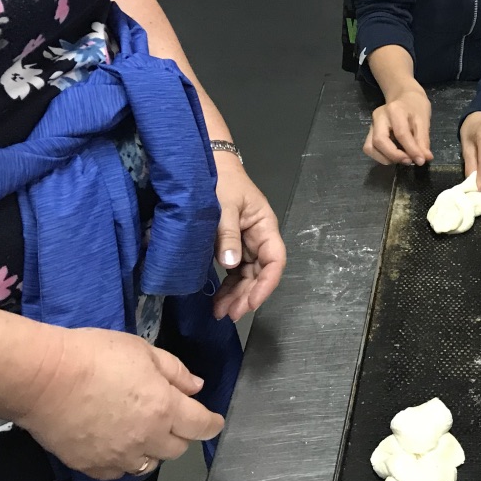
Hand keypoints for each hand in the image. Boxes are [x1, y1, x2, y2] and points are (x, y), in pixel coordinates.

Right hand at [14, 326, 223, 480]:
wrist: (45, 378)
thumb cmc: (98, 355)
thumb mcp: (145, 351)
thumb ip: (175, 372)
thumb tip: (196, 387)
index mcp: (164, 408)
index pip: (200, 426)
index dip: (212, 424)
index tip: (214, 422)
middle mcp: (145, 438)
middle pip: (177, 448)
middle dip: (182, 433)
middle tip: (173, 417)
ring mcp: (117, 456)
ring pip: (150, 464)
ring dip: (154, 450)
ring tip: (144, 430)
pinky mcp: (90, 466)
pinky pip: (118, 473)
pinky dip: (125, 461)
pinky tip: (119, 444)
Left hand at [211, 155, 286, 321]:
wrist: (206, 166)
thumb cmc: (220, 181)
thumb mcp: (223, 206)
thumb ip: (227, 235)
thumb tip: (230, 264)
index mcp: (264, 225)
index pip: (275, 260)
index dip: (267, 283)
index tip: (251, 302)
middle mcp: (258, 237)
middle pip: (261, 272)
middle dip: (248, 295)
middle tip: (230, 314)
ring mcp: (245, 243)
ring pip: (247, 275)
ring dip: (237, 295)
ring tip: (221, 313)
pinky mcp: (231, 245)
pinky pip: (234, 271)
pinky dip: (227, 286)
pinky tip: (218, 300)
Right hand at [364, 86, 432, 166]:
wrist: (404, 96)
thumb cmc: (416, 107)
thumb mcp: (424, 120)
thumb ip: (423, 140)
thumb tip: (425, 159)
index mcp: (394, 110)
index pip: (401, 133)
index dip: (411, 150)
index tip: (421, 161)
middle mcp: (379, 117)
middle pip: (379, 141)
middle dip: (394, 156)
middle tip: (409, 161)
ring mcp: (372, 125)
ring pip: (370, 147)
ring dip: (386, 158)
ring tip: (402, 158)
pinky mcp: (370, 132)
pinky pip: (370, 148)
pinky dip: (381, 156)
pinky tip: (394, 156)